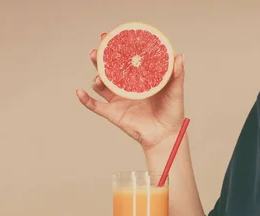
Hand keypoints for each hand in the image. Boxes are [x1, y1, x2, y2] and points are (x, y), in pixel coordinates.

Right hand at [75, 32, 185, 151]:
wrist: (166, 136)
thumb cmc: (172, 113)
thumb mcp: (176, 91)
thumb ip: (177, 74)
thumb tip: (179, 56)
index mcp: (139, 78)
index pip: (125, 59)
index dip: (116, 47)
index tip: (111, 36)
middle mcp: (126, 87)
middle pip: (109, 69)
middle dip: (101, 58)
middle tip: (98, 48)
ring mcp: (118, 100)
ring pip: (101, 85)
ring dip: (96, 76)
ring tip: (98, 73)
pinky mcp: (113, 114)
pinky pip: (95, 106)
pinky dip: (85, 99)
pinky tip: (79, 92)